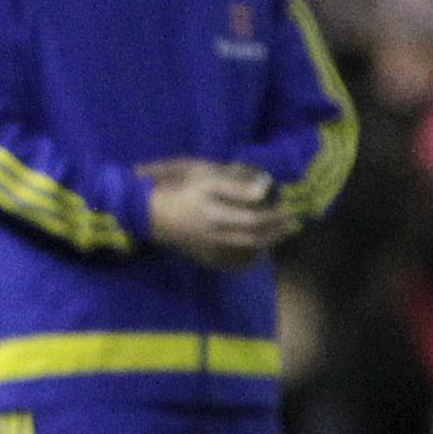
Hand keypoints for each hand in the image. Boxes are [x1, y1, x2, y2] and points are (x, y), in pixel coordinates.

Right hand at [143, 160, 296, 269]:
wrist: (141, 211)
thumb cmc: (170, 185)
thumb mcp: (199, 175)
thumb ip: (232, 182)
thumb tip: (264, 186)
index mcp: (214, 209)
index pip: (254, 215)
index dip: (273, 211)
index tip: (287, 204)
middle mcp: (214, 228)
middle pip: (253, 234)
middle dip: (276, 228)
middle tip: (292, 221)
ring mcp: (208, 242)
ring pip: (245, 245)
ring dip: (267, 240)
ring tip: (280, 233)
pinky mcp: (202, 251)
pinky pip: (230, 258)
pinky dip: (248, 255)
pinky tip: (256, 249)